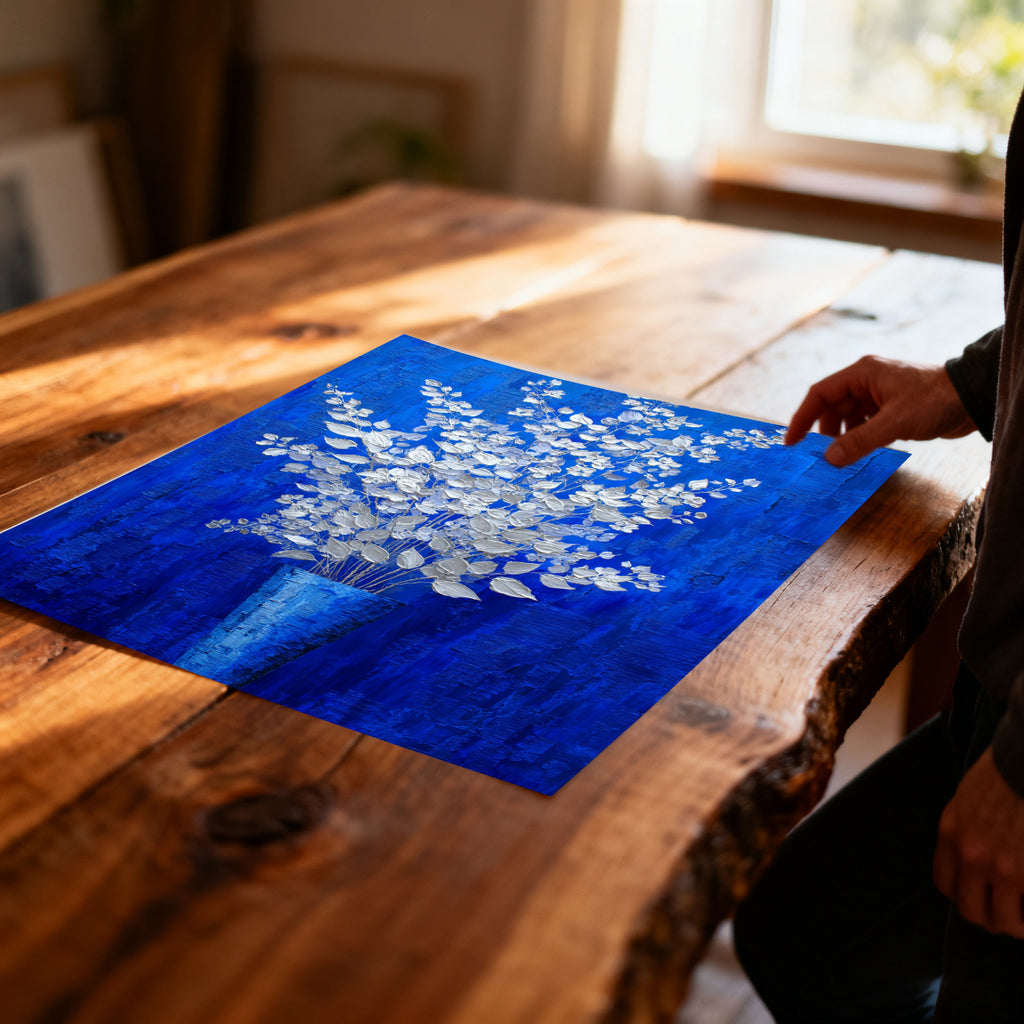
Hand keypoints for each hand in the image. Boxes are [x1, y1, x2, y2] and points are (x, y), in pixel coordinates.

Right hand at [785, 356, 974, 466]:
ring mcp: (879, 394)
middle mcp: (866, 381)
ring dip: (841, 437)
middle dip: (822, 431)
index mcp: (862, 374)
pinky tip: (858, 453)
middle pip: (831, 406)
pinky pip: (864, 423)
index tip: (792, 441)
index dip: (802, 417)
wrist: (972, 398)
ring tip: (838, 457)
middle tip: (816, 456)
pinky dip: (857, 437)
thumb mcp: (894, 423)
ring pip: (847, 416)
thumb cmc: (934, 400)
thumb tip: (829, 459)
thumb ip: (859, 441)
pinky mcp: (890, 408)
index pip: (820, 394)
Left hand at [933, 748, 1023, 937]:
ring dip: (1016, 925)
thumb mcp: (968, 798)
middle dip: (990, 918)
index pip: (945, 884)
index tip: (980, 898)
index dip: (963, 896)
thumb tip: (972, 858)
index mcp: (951, 832)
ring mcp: (1000, 866)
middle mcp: (970, 853)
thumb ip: (966, 829)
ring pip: (1003, 920)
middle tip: (1007, 917)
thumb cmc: (1006, 773)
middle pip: (970, 910)